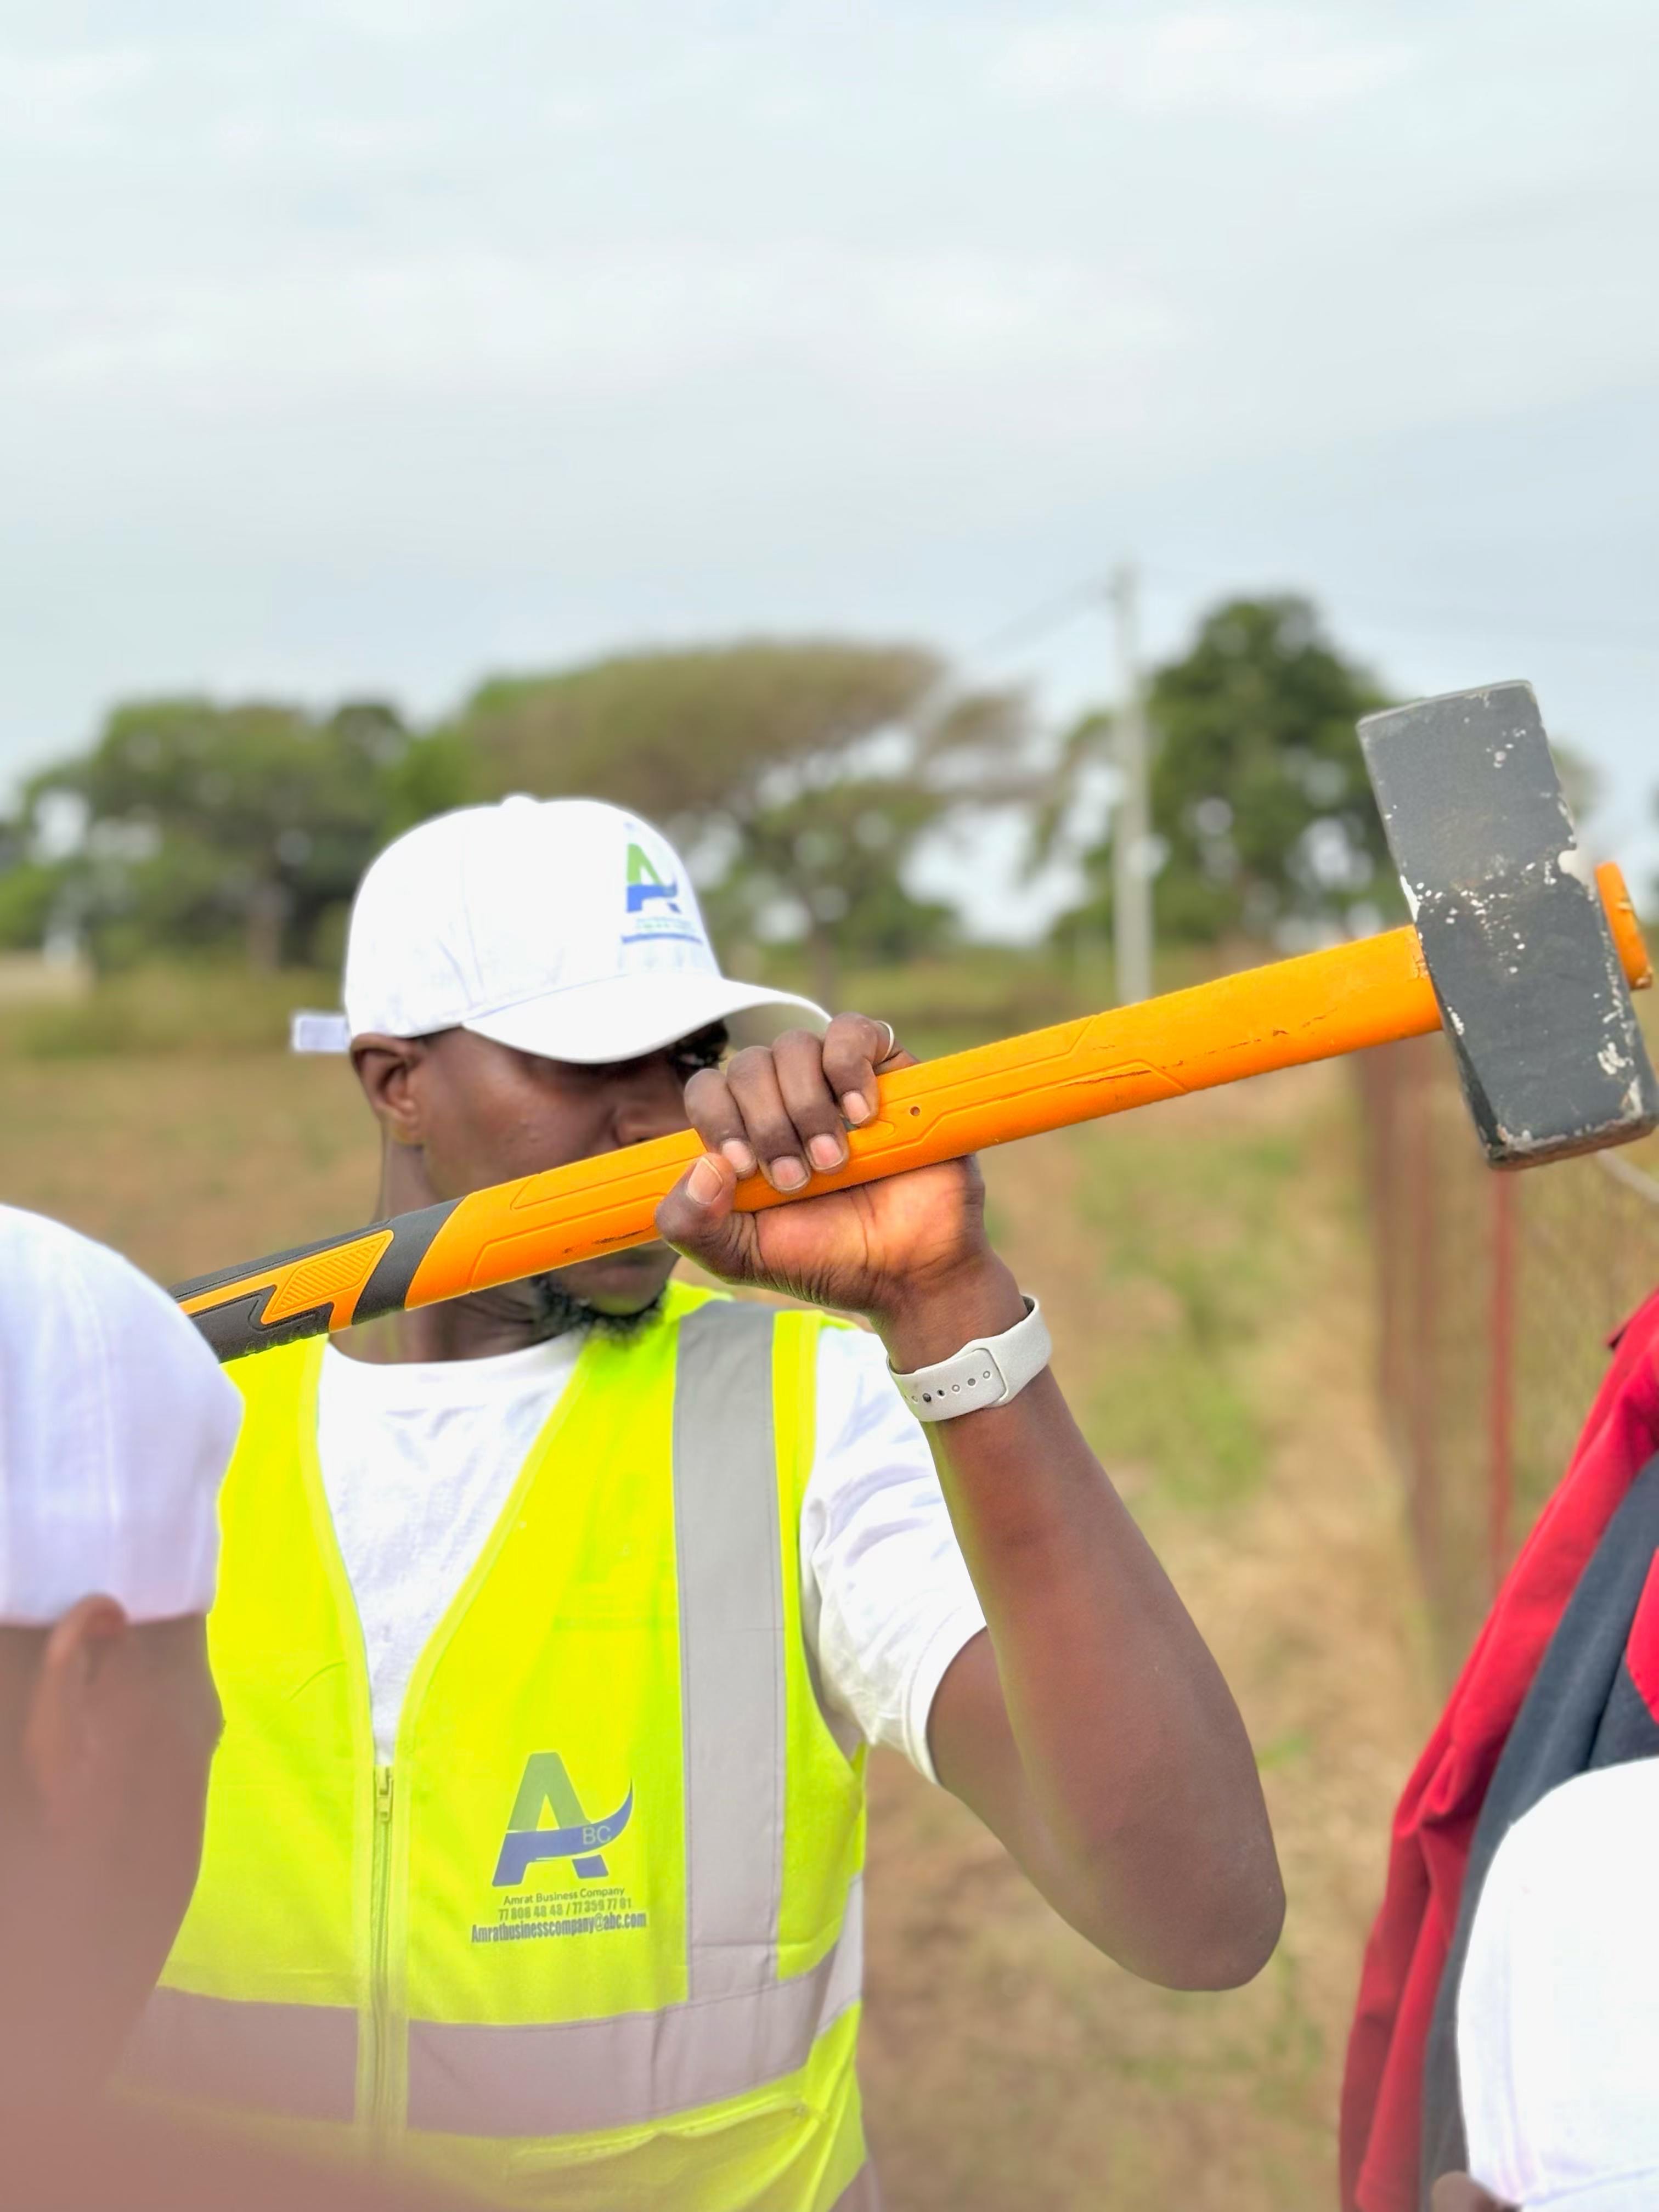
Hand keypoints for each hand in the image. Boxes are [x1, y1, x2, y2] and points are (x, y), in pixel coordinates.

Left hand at [654, 1012, 1005, 1329]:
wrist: (909, 1268)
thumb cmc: (826, 1258)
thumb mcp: (740, 1256)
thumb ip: (692, 1223)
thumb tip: (700, 1165)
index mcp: (744, 1132)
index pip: (707, 1090)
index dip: (717, 1119)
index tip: (744, 1167)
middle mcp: (784, 1098)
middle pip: (748, 1066)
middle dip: (767, 1125)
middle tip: (797, 1179)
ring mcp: (834, 1080)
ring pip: (793, 1046)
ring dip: (807, 1107)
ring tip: (834, 1161)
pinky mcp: (885, 1069)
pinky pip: (852, 1030)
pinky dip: (848, 1068)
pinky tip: (861, 1114)